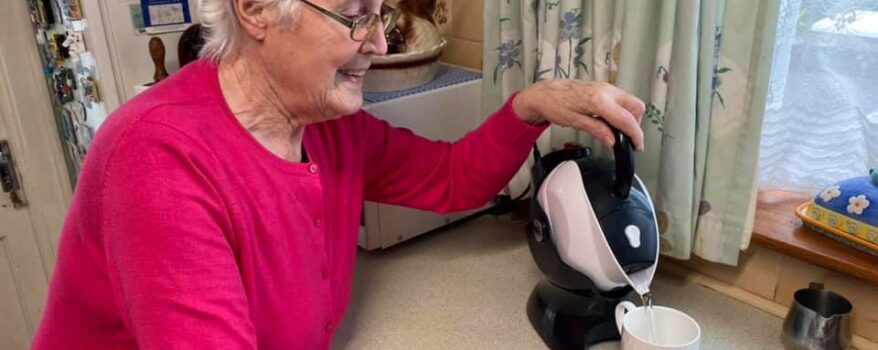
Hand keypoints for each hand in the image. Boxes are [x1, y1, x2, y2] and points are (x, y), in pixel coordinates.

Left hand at [512, 80, 644, 150]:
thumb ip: (597, 130)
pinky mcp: (603, 88)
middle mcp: (606, 91)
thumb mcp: (575, 122)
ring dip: (629, 117)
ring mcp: (606, 87)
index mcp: (599, 101)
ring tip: (617, 131)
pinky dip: (621, 111)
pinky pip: (621, 99)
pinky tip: (610, 121)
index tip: (637, 146)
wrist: (544, 92)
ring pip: (630, 102)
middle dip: (636, 124)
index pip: (627, 119)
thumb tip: (612, 141)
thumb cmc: (555, 105)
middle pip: (636, 107)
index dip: (636, 135)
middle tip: (627, 138)